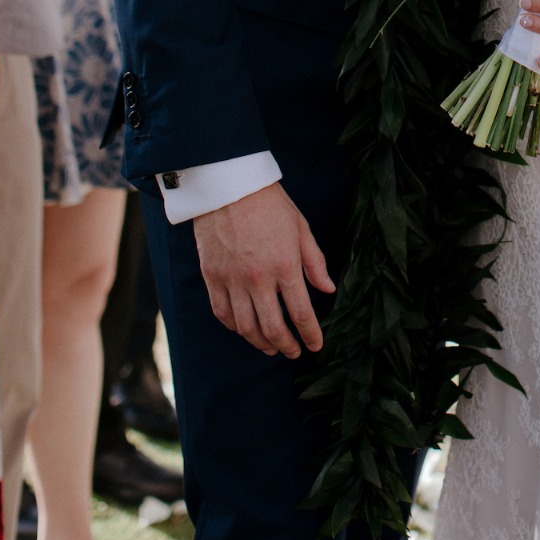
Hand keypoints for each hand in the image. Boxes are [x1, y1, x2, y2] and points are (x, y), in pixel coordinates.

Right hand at [192, 182, 334, 358]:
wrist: (229, 187)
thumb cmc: (270, 205)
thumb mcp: (301, 228)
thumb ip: (315, 262)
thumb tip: (328, 289)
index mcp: (285, 265)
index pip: (301, 312)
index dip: (310, 334)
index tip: (316, 346)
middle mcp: (258, 278)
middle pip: (273, 327)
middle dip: (287, 345)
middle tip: (294, 352)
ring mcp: (232, 280)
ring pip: (246, 327)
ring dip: (261, 343)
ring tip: (271, 348)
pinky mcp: (212, 277)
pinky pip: (223, 313)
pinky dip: (235, 328)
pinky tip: (245, 330)